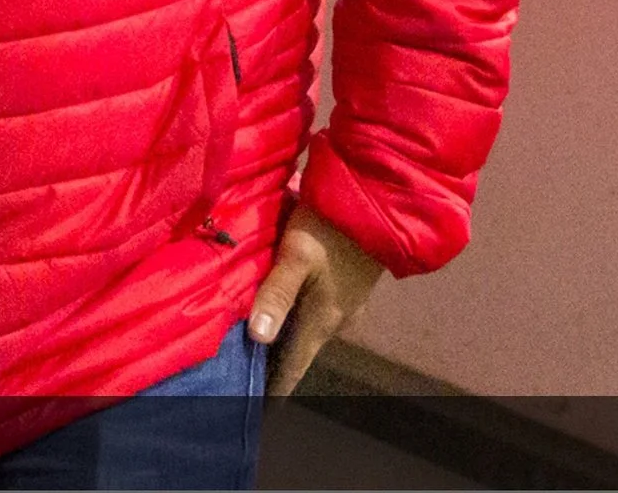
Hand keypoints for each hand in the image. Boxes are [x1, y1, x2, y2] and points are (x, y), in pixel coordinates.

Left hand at [250, 203, 385, 394]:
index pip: (294, 367)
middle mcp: (335, 320)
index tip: (256, 414)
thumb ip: (277, 293)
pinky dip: (290, 318)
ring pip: (304, 330)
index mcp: (323, 320)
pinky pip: (310, 312)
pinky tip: (274, 311)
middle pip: (297, 352)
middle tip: (241, 378)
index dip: (275, 390)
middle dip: (272, 366)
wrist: (377, 204)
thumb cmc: (331, 228)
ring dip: (281, 341)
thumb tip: (257, 336)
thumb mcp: (297, 256)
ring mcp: (342, 305)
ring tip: (251, 349)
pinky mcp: (343, 288)